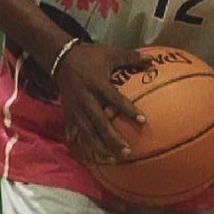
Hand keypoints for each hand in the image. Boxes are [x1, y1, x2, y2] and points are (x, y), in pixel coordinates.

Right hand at [54, 42, 150, 165]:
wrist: (60, 59)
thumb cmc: (89, 56)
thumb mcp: (110, 53)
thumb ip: (131, 57)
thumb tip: (152, 60)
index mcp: (97, 85)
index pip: (115, 100)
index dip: (128, 110)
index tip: (143, 120)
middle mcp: (86, 100)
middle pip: (100, 123)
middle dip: (113, 139)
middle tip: (128, 151)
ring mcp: (76, 110)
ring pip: (87, 133)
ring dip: (100, 148)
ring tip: (113, 160)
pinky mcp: (69, 115)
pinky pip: (74, 135)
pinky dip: (81, 148)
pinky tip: (90, 160)